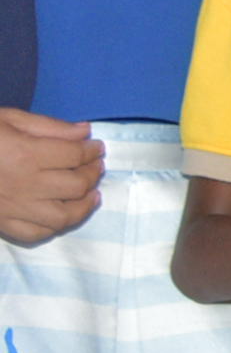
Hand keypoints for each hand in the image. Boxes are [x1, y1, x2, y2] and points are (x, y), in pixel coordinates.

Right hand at [0, 109, 103, 244]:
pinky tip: (63, 214)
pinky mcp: (0, 223)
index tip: (97, 147)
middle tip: (96, 166)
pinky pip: (35, 234)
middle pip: (76, 186)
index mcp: (25, 154)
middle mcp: (23, 184)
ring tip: (92, 194)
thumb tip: (85, 132)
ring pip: (62, 217)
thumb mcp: (8, 118)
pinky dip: (55, 227)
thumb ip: (48, 126)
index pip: (75, 156)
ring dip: (84, 206)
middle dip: (92, 174)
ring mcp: (12, 208)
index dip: (92, 151)